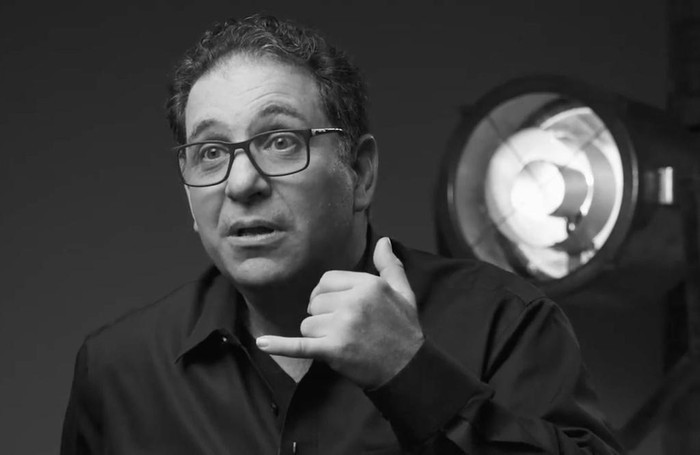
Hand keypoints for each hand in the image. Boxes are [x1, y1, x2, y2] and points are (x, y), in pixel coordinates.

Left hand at [256, 237, 423, 387]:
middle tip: (345, 329)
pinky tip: (262, 344)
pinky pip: (299, 345)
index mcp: (367, 285)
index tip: (339, 308)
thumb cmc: (403, 330)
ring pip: (307, 324)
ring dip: (318, 335)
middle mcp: (353, 303)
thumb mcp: (403, 293)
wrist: (407, 370)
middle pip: (315, 302)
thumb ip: (390, 265)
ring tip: (341, 342)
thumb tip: (382, 240)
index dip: (328, 295)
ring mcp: (342, 327)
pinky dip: (279, 346)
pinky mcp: (333, 350)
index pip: (326, 281)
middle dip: (323, 316)